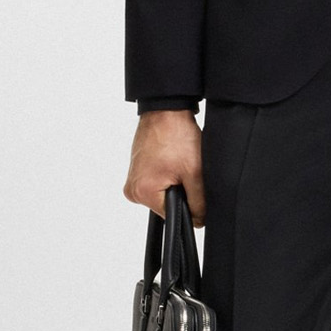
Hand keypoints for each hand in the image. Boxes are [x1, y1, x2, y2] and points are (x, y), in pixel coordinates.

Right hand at [123, 110, 205, 225]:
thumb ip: (198, 201)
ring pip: (161, 193)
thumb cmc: (176, 134)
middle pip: (164, 204)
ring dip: (172, 182)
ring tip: (175, 162)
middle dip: (178, 191)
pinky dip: (165, 175)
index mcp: (143, 192)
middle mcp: (132, 188)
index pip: (171, 215)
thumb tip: (198, 220)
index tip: (188, 183)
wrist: (166, 110)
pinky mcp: (136, 170)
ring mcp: (132, 179)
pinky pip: (154, 182)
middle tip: (182, 169)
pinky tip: (169, 160)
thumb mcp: (194, 172)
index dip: (186, 203)